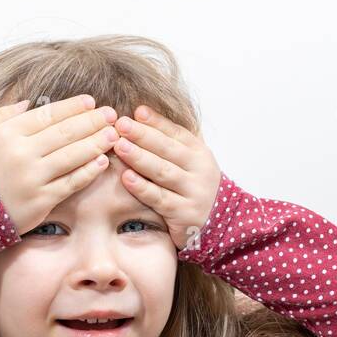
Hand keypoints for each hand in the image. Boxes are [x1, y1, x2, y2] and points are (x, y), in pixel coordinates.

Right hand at [0, 94, 120, 236]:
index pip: (48, 115)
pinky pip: (71, 183)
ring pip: (73, 156)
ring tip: (113, 134)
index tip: (90, 102)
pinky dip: (88, 171)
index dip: (73, 107)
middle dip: (92, 121)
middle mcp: (22, 154)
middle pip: (66, 133)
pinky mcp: (41, 202)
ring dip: (97, 143)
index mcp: (7, 134)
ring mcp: (33, 179)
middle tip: (112, 114)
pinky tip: (102, 161)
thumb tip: (28, 104)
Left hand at [111, 105, 221, 251]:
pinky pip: (159, 198)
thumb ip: (172, 140)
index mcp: (200, 153)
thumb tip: (141, 112)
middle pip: (168, 150)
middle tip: (121, 125)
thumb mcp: (191, 161)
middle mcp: (200, 170)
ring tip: (119, 146)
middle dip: (143, 136)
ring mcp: (193, 192)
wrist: (217, 223)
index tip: (137, 112)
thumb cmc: (193, 187)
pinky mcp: (183, 213)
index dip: (156, 122)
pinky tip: (126, 177)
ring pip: (162, 172)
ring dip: (139, 158)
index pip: (176, 133)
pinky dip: (142, 188)